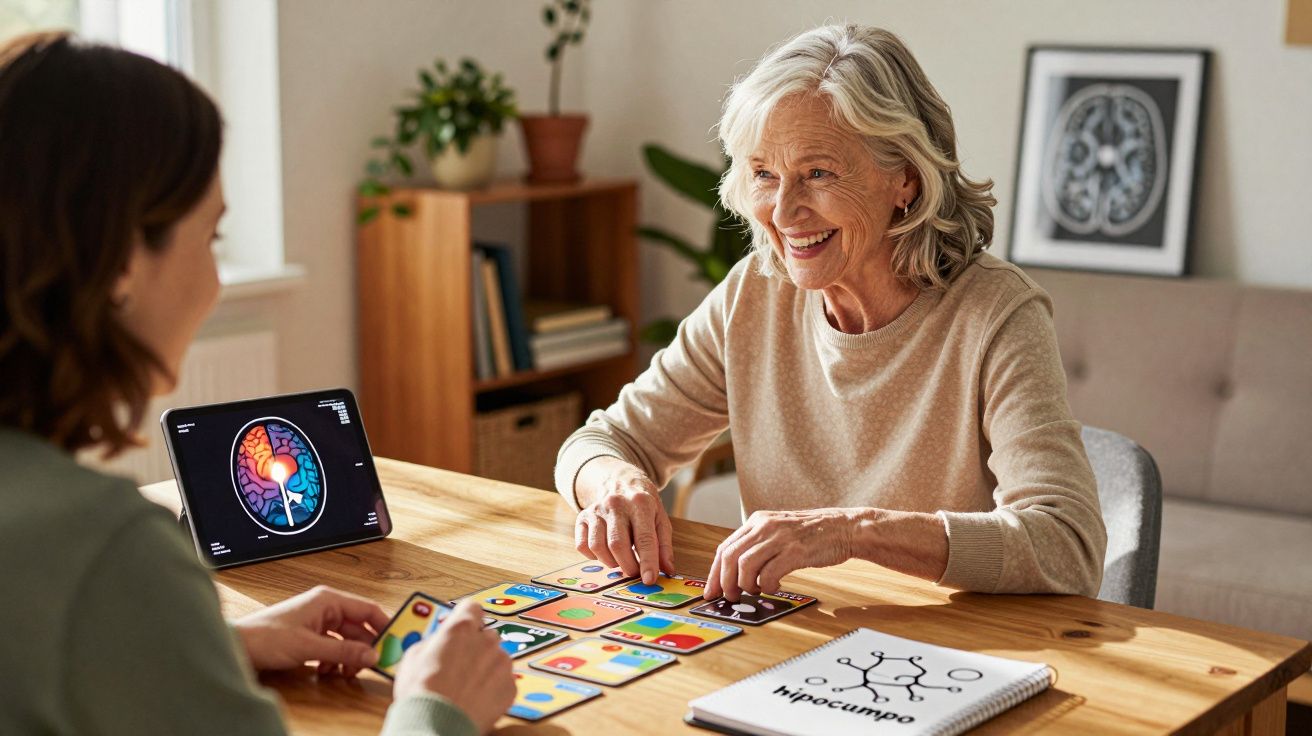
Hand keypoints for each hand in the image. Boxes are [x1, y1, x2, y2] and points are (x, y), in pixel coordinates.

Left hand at [233, 585, 389, 676]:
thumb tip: (371, 655)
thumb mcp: (310, 647)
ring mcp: (317, 622)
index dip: (384, 625)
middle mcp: (325, 608)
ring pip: (346, 639)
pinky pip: (333, 646)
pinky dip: (335, 660)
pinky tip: (329, 671)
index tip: (395, 642)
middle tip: (372, 664)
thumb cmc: (265, 637)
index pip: (368, 609)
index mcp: (328, 600)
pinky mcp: (309, 635)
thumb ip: (343, 652)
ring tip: (346, 671)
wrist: (238, 646)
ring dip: (348, 657)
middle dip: (365, 647)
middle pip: (358, 627)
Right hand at [393, 599, 514, 733]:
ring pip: (497, 659)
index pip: (471, 608)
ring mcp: (502, 664)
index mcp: (461, 628)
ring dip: (486, 668)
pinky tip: (477, 699)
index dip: (466, 616)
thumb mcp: (413, 657)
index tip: (462, 624)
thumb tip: (438, 642)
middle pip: (486, 635)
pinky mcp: (511, 687)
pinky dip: (494, 688)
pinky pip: (504, 682)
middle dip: (475, 646)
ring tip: (467, 687)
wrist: (437, 725)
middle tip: (460, 665)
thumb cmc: (421, 692)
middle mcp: (486, 641)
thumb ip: (432, 642)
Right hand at [574, 457, 674, 583]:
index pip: (644, 538)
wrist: (619, 481)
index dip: (647, 562)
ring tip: (621, 560)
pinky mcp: (582, 517)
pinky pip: (582, 545)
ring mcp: (596, 510)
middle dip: (628, 566)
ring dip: (611, 562)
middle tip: (635, 572)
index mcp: (641, 503)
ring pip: (598, 546)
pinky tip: (605, 552)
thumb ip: (664, 545)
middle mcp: (616, 504)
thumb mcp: (660, 518)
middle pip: (618, 545)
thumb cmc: (643, 504)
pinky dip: (594, 557)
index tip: (649, 580)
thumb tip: (667, 570)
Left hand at [705, 508, 857, 601]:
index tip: (711, 591)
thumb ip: (758, 545)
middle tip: (730, 597)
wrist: (845, 527)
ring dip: (745, 585)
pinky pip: (769, 573)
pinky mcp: (795, 551)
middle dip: (725, 582)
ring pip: (745, 566)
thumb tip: (736, 573)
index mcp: (758, 521)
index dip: (714, 573)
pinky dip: (767, 585)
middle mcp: (765, 526)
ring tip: (754, 592)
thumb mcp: (779, 531)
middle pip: (730, 557)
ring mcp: (780, 538)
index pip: (725, 548)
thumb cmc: (812, 534)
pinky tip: (774, 587)